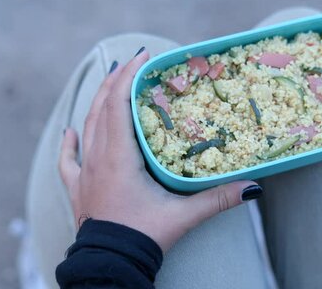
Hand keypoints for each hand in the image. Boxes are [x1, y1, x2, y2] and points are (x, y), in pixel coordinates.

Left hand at [58, 48, 262, 251]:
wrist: (109, 265)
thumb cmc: (142, 237)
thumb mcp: (183, 215)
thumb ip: (217, 199)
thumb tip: (253, 187)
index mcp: (119, 156)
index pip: (119, 104)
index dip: (129, 77)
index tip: (143, 57)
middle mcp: (97, 158)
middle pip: (102, 108)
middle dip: (117, 81)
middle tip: (133, 63)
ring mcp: (84, 173)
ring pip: (87, 127)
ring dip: (98, 102)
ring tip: (110, 83)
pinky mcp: (77, 188)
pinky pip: (68, 160)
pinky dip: (69, 143)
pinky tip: (68, 132)